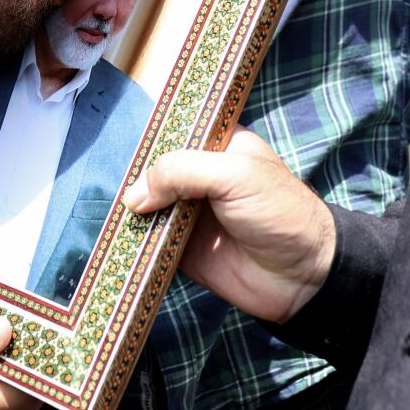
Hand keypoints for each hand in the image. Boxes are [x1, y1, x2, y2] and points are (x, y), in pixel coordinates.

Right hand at [124, 127, 334, 322]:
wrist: (302, 277)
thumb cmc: (280, 212)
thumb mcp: (235, 175)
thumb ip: (182, 173)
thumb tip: (133, 196)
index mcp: (218, 146)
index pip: (176, 131)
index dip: (151, 136)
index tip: (119, 136)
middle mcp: (200, 177)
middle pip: (155, 170)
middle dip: (135, 177)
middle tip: (106, 182)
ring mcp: (188, 213)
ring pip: (148, 206)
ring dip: (131, 212)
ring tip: (110, 211)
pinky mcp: (181, 248)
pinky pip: (149, 242)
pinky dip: (134, 242)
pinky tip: (117, 238)